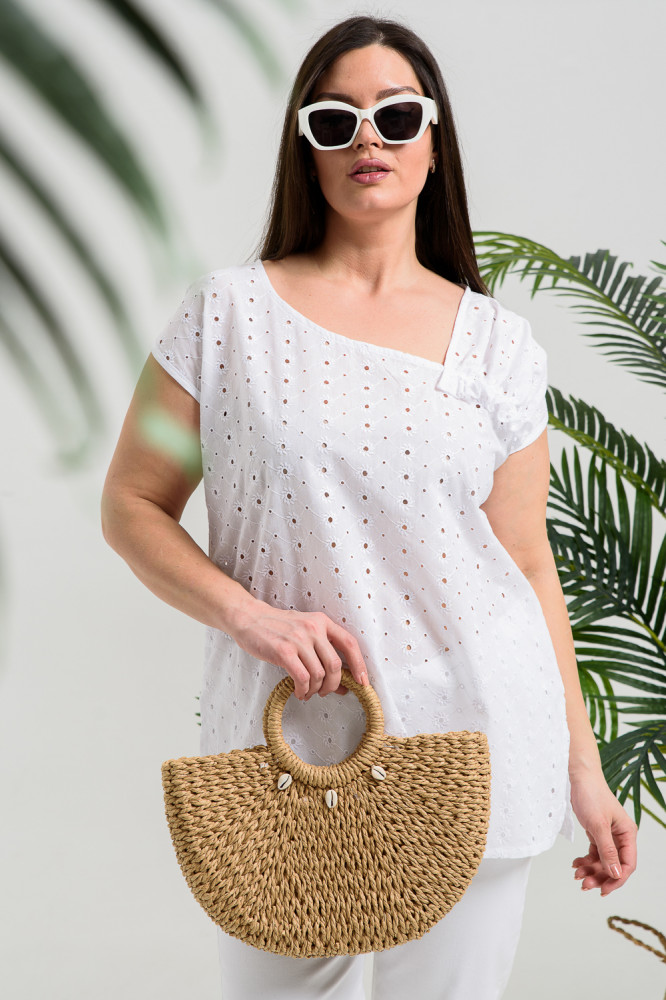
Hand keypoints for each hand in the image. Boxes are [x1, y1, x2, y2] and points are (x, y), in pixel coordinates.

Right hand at [226, 597, 368, 700]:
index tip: (363, 682)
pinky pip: (302, 678)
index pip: (349, 643)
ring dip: (315, 689)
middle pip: (335, 665)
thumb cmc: (276, 627)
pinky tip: (299, 692)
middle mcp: (313, 628)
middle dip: (332, 685)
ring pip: (319, 674)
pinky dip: (303, 690)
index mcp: (321, 621)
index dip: (359, 664)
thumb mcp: (303, 631)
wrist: (248, 618)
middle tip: (325, 692)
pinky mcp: (283, 651)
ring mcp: (298, 639)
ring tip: (308, 692)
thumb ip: (322, 652)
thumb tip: (342, 683)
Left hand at [569, 768, 637, 895]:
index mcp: (627, 834)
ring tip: (577, 875)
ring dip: (591, 870)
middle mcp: (620, 836)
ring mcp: (608, 835)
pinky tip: (576, 864)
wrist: (578, 778)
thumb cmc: (591, 796)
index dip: (617, 879)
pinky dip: (585, 860)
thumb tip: (616, 874)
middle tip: (585, 885)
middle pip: (614, 865)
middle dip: (600, 877)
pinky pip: (593, 853)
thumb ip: (607, 851)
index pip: (627, 864)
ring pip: (602, 861)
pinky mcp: (596, 833)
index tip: (603, 890)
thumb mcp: (598, 825)